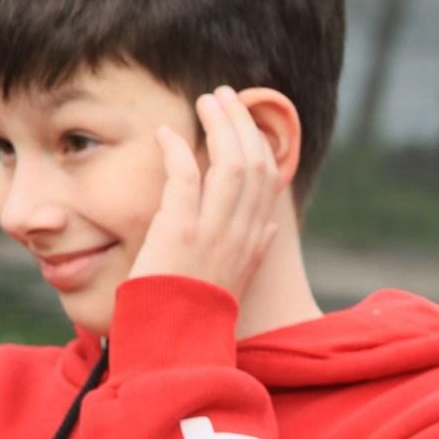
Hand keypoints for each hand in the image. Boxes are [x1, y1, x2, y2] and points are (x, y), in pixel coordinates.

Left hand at [128, 88, 284, 299]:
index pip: (268, 178)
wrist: (176, 341)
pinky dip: (176, 150)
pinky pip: (185, 177)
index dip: (258, 141)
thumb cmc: (197, 310)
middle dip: (242, 123)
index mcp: (256, 240)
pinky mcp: (180, 230)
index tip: (244, 119)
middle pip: (254, 162)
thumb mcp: (237, 278)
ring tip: (204, 102)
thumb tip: (272, 228)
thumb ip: (255, 249)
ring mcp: (213, 230)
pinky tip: (165, 133)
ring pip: (230, 163)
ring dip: (217, 126)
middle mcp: (242, 231)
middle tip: (224, 97)